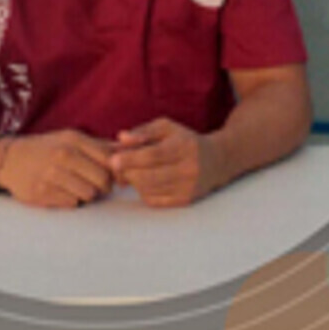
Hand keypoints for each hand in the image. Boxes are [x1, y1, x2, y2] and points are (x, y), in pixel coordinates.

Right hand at [0, 130, 113, 208]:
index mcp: (73, 140)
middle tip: (96, 184)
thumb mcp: (70, 138)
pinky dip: (71, 200)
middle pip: (102, 180)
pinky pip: (71, 203)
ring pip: (88, 195)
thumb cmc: (47, 149)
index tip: (114, 176)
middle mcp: (63, 155)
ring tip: (76, 187)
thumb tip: (128, 151)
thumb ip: (99, 146)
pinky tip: (61, 191)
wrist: (9, 158)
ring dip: (87, 194)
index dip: (117, 171)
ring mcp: (51, 175)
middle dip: (103, 186)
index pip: (110, 160)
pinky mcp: (42, 193)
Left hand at [109, 118, 223, 207]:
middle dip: (127, 172)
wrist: (215, 161)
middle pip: (148, 176)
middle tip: (117, 165)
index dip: (131, 158)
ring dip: (133, 181)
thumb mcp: (166, 128)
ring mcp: (187, 188)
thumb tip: (121, 138)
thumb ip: (143, 132)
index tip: (113, 160)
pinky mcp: (184, 201)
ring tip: (131, 170)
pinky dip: (142, 190)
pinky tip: (145, 180)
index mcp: (184, 146)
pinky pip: (154, 200)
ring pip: (148, 190)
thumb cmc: (184, 140)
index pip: (153, 155)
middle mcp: (188, 169)